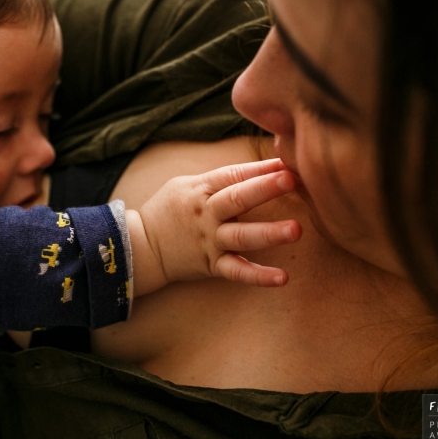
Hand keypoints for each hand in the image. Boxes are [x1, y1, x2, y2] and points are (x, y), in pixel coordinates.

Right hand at [126, 158, 301, 294]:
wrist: (142, 246)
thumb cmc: (171, 210)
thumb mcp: (188, 185)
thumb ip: (221, 179)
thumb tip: (263, 168)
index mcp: (201, 190)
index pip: (233, 175)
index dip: (260, 168)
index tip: (287, 160)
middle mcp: (206, 215)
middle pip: (237, 199)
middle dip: (264, 189)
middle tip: (291, 179)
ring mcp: (209, 241)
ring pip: (241, 236)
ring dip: (268, 233)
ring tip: (296, 230)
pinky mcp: (211, 265)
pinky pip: (236, 272)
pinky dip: (258, 276)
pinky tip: (282, 278)